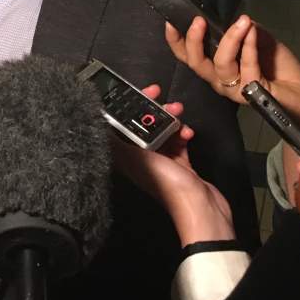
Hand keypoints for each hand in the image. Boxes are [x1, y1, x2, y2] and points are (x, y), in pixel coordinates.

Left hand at [111, 85, 234, 246]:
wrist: (200, 206)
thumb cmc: (167, 185)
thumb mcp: (138, 158)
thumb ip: (119, 140)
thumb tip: (99, 125)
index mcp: (127, 157)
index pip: (121, 125)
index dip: (126, 107)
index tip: (133, 92)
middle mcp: (142, 157)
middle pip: (143, 125)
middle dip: (151, 108)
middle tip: (160, 95)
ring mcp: (162, 160)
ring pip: (163, 130)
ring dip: (170, 118)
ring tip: (179, 113)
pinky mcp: (180, 162)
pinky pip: (178, 140)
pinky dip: (182, 133)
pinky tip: (188, 133)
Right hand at [166, 14, 299, 144]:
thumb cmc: (282, 72)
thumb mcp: (263, 41)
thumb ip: (247, 32)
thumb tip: (237, 20)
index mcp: (218, 69)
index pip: (190, 57)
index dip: (177, 42)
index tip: (171, 21)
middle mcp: (221, 82)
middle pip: (196, 64)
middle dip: (194, 41)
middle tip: (199, 21)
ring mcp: (236, 90)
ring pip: (221, 66)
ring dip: (230, 39)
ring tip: (242, 23)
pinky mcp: (254, 94)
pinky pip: (247, 67)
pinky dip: (249, 46)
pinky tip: (253, 32)